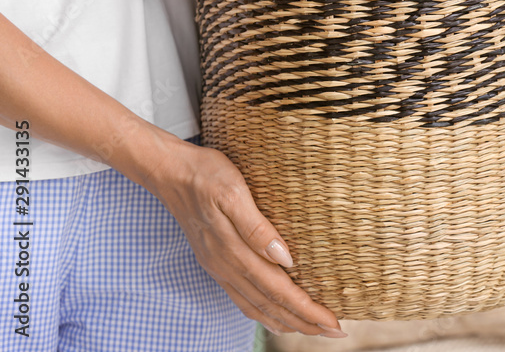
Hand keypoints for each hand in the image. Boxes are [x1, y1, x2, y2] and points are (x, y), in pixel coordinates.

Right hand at [144, 138, 347, 338]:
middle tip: (335, 333)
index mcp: (233, 251)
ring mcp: (218, 266)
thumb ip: (257, 228)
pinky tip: (273, 316)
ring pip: (256, 306)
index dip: (307, 309)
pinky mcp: (215, 261)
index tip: (333, 323)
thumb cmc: (206, 175)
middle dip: (304, 322)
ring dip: (286, 321)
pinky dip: (262, 313)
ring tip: (312, 330)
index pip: (279, 290)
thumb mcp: (233, 192)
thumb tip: (285, 259)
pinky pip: (241, 298)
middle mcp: (225, 266)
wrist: (169, 171)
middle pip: (271, 305)